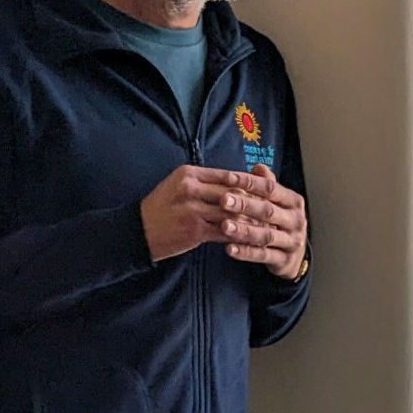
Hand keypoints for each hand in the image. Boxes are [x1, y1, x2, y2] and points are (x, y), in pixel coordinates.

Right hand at [140, 165, 304, 277]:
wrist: (138, 231)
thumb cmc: (162, 207)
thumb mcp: (179, 185)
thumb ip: (207, 182)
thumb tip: (240, 183)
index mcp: (189, 174)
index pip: (229, 176)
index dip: (250, 184)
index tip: (268, 190)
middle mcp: (191, 189)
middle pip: (234, 193)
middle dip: (255, 202)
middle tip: (274, 209)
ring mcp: (193, 210)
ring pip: (232, 213)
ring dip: (251, 220)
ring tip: (267, 224)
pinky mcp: (194, 230)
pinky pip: (225, 232)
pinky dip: (240, 235)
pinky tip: (251, 238)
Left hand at [227, 164, 307, 278]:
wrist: (295, 254)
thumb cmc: (280, 222)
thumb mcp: (277, 203)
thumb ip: (267, 185)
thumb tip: (258, 167)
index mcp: (293, 202)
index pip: (271, 188)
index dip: (250, 182)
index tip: (228, 178)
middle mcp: (296, 220)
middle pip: (268, 211)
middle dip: (244, 205)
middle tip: (223, 200)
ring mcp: (292, 241)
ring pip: (266, 235)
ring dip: (244, 230)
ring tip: (223, 226)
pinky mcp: (284, 260)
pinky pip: (263, 255)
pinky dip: (246, 252)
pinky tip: (229, 248)